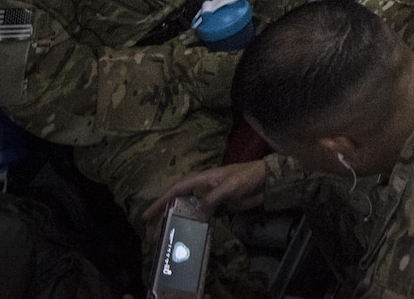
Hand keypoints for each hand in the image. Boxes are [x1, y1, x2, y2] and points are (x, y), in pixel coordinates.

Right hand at [143, 159, 267, 225]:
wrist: (267, 181)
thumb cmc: (248, 177)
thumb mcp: (230, 186)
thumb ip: (213, 198)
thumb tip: (198, 213)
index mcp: (202, 179)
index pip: (176, 190)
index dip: (160, 202)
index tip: (146, 215)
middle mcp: (202, 189)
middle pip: (179, 202)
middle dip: (166, 215)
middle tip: (155, 232)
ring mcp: (210, 199)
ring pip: (190, 211)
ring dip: (180, 222)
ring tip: (168, 236)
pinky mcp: (220, 208)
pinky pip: (203, 217)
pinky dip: (195, 226)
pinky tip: (190, 236)